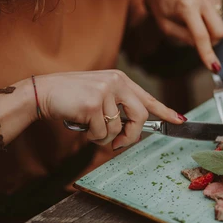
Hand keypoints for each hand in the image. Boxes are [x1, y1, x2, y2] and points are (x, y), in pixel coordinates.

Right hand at [35, 70, 185, 149]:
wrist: (42, 91)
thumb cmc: (72, 97)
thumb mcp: (100, 95)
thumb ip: (119, 107)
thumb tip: (133, 130)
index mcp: (120, 80)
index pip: (148, 98)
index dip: (165, 111)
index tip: (180, 120)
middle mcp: (116, 82)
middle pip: (140, 116)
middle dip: (132, 135)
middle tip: (119, 143)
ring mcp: (104, 92)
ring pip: (117, 129)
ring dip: (104, 136)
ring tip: (89, 125)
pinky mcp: (92, 104)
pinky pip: (102, 134)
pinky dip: (92, 137)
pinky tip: (81, 124)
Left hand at [145, 0, 222, 71]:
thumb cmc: (159, 0)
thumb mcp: (164, 23)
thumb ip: (182, 37)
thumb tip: (200, 47)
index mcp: (186, 6)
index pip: (201, 36)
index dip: (207, 54)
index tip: (214, 67)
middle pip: (220, 31)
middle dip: (213, 40)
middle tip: (199, 39)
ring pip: (220, 22)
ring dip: (210, 27)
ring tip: (193, 18)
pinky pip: (218, 12)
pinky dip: (209, 16)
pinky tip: (197, 9)